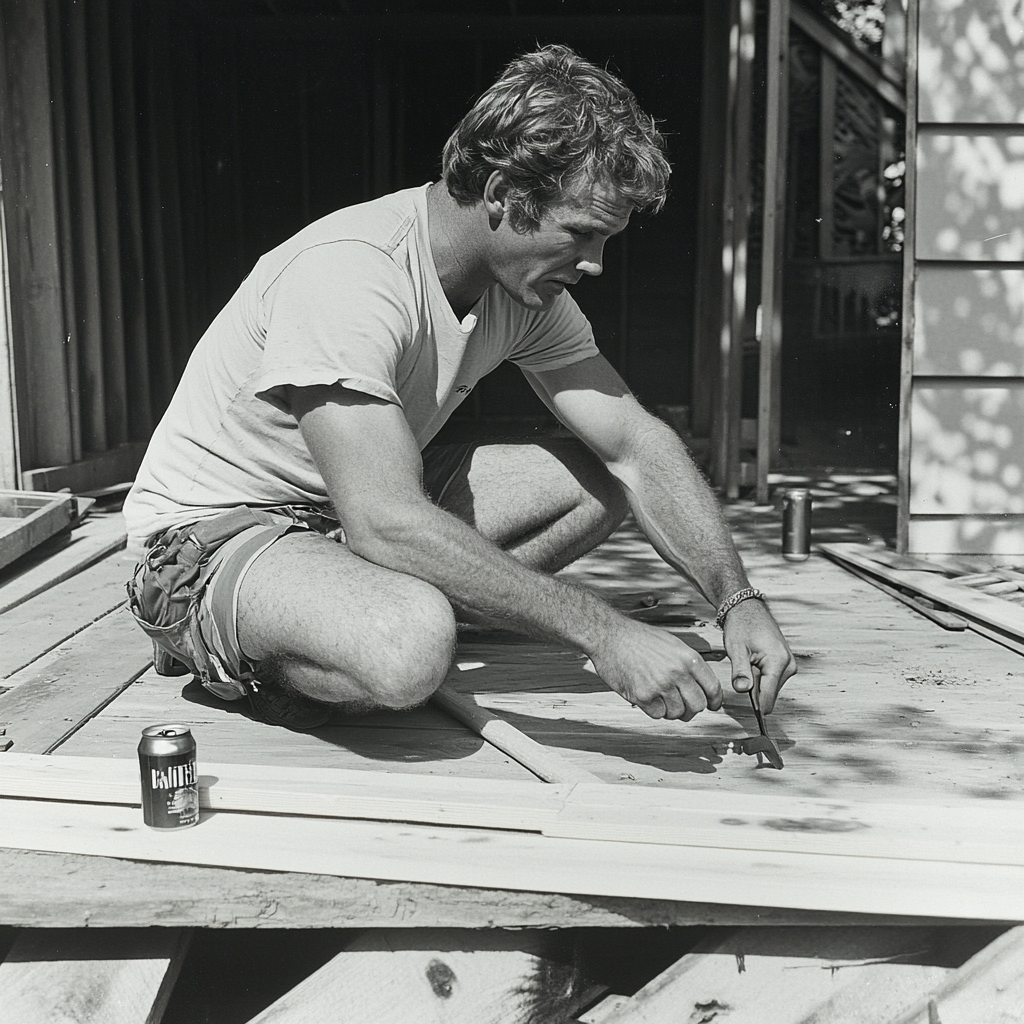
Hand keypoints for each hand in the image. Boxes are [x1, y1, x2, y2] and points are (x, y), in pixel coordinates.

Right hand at [590, 617, 723, 720]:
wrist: (609, 635)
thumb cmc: (639, 638)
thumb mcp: (672, 644)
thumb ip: (689, 665)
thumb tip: (702, 687)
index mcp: (689, 658)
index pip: (712, 688)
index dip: (714, 701)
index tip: (712, 706)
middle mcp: (678, 673)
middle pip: (697, 706)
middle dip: (691, 709)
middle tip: (683, 706)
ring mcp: (660, 685)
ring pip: (677, 713)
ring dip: (670, 710)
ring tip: (660, 698)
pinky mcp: (642, 696)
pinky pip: (657, 714)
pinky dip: (654, 710)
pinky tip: (648, 697)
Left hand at [721, 598, 795, 713]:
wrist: (748, 610)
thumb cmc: (742, 626)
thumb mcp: (736, 649)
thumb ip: (740, 671)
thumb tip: (742, 690)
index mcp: (778, 661)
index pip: (768, 695)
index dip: (757, 707)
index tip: (752, 717)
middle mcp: (789, 664)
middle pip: (770, 693)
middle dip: (754, 689)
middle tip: (742, 670)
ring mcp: (789, 665)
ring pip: (770, 688)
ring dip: (757, 682)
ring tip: (748, 663)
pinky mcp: (786, 665)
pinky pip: (772, 680)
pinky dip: (760, 677)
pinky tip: (753, 663)